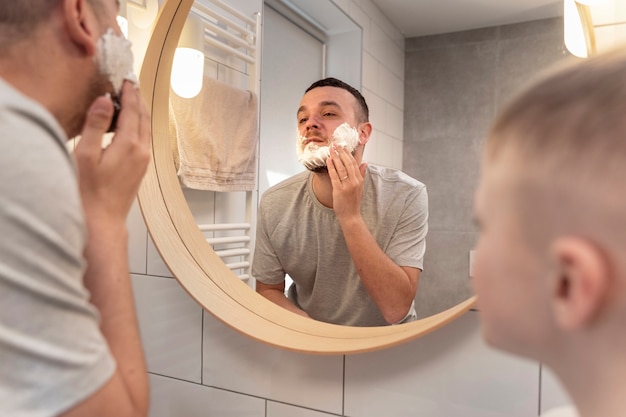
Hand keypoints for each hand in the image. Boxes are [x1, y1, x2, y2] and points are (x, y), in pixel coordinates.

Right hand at [74, 81, 150, 226]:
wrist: (103, 221)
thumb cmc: (89, 192)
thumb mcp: (85, 154)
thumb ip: (96, 125)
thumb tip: (104, 100)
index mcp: (129, 144)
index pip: (132, 110)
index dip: (129, 92)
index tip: (126, 78)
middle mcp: (142, 151)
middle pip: (143, 117)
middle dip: (137, 98)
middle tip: (130, 83)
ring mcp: (143, 161)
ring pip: (146, 128)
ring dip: (139, 111)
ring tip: (131, 99)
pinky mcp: (141, 168)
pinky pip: (144, 139)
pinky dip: (138, 125)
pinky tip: (129, 125)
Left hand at [326, 144, 366, 219]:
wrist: (351, 216)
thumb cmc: (354, 202)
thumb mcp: (360, 187)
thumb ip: (362, 174)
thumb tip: (365, 163)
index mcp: (359, 180)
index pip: (354, 163)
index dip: (348, 153)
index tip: (343, 146)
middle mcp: (354, 182)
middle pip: (348, 163)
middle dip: (341, 152)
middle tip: (336, 144)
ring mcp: (347, 186)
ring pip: (341, 168)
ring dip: (335, 157)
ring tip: (331, 149)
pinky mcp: (339, 190)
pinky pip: (334, 176)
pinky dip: (331, 167)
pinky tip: (328, 160)